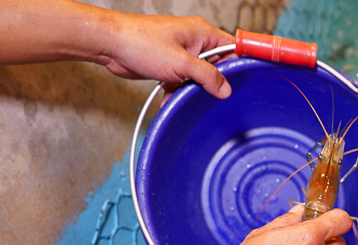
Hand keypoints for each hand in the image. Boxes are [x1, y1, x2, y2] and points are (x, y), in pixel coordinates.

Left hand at [101, 13, 234, 98]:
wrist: (111, 45)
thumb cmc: (141, 42)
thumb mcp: (181, 63)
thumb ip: (207, 76)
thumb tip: (225, 89)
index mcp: (202, 33)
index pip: (233, 48)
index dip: (241, 64)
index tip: (246, 82)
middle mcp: (195, 41)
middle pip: (218, 66)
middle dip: (213, 83)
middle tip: (213, 96)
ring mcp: (182, 53)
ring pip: (199, 77)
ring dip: (193, 91)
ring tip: (185, 96)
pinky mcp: (170, 65)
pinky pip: (183, 82)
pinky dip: (178, 92)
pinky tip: (170, 98)